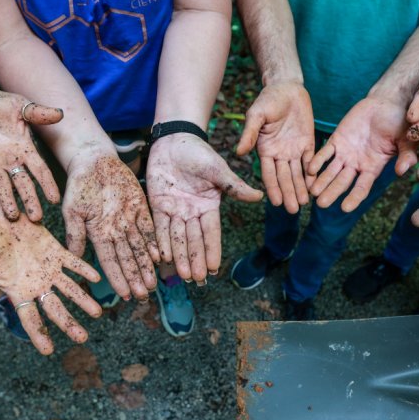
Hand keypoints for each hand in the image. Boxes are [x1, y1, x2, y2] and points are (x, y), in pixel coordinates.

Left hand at [0, 88, 62, 220]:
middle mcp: (10, 159)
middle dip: (29, 200)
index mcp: (24, 149)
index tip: (55, 199)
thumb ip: (38, 112)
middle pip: (22, 184)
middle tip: (36, 219)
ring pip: (1, 185)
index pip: (39, 170)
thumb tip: (60, 113)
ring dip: (7, 200)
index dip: (47, 184)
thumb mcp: (20, 106)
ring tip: (12, 217)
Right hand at [0, 212, 101, 354]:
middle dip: (69, 323)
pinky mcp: (56, 250)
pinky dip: (84, 269)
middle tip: (82, 338)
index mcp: (18, 291)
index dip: (39, 335)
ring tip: (98, 313)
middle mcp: (36, 283)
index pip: (31, 318)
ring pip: (69, 288)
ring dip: (84, 301)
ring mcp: (48, 268)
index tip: (49, 351)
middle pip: (55, 308)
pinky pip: (73, 262)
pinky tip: (97, 278)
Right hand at [63, 152, 159, 300]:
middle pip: (128, 259)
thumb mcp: (72, 209)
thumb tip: (72, 257)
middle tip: (144, 295)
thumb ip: (75, 233)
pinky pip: (149, 228)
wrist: (93, 161)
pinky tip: (160, 257)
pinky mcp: (140, 207)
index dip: (118, 278)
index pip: (110, 261)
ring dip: (146, 266)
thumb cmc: (78, 185)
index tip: (125, 295)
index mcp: (98, 234)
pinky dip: (154, 242)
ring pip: (140, 248)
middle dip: (135, 277)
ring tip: (153, 284)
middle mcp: (115, 231)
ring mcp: (128, 220)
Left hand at [147, 134, 262, 281]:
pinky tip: (162, 256)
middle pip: (194, 240)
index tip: (215, 268)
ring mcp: (175, 210)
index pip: (211, 233)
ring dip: (180, 256)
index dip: (212, 250)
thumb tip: (260, 196)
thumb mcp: (218, 170)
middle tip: (198, 279)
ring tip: (183, 274)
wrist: (174, 140)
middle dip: (196, 259)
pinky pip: (159, 226)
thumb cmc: (199, 153)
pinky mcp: (158, 205)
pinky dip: (160, 241)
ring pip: (177, 237)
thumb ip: (234, 187)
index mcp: (208, 206)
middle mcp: (192, 212)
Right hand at [237, 81, 316, 213]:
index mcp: (265, 150)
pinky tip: (316, 186)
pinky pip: (311, 161)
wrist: (287, 88)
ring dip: (300, 189)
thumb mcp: (256, 115)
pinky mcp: (308, 144)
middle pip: (284, 178)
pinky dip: (313, 174)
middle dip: (289, 193)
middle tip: (294, 210)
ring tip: (305, 204)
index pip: (269, 174)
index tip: (276, 202)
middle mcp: (279, 154)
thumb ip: (249, 133)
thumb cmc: (268, 100)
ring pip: (298, 174)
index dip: (273, 188)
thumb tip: (239, 152)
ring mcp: (294, 150)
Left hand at [307, 96, 416, 211]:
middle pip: (342, 182)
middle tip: (321, 204)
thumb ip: (406, 155)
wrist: (386, 102)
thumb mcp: (406, 140)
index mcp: (373, 167)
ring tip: (312, 192)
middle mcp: (357, 163)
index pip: (362, 187)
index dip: (354, 197)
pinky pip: (325, 152)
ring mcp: (345, 152)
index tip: (345, 208)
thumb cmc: (399, 122)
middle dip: (332, 192)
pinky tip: (310, 169)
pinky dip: (317, 160)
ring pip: (331, 170)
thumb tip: (402, 172)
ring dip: (321, 181)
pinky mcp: (337, 139)